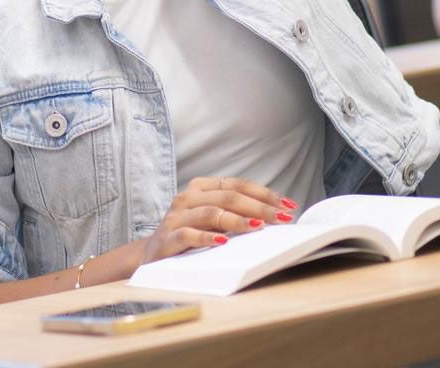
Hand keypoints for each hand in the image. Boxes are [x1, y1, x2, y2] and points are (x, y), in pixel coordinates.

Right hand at [138, 176, 293, 265]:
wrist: (152, 254)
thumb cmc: (190, 233)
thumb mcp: (211, 218)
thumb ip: (234, 212)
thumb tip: (273, 216)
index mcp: (200, 188)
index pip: (237, 184)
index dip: (263, 194)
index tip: (287, 205)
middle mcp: (187, 197)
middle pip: (228, 197)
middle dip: (259, 208)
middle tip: (281, 219)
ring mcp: (176, 217)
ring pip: (211, 213)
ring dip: (238, 221)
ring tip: (257, 228)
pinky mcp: (168, 238)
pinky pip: (189, 235)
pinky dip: (207, 238)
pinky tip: (223, 242)